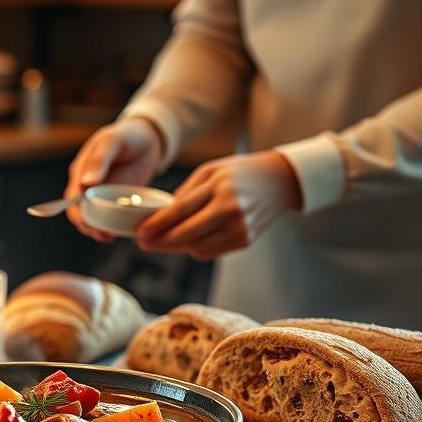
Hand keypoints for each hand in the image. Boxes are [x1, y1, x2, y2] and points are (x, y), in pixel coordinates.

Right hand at [65, 117, 164, 241]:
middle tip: (102, 235)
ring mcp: (103, 195)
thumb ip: (99, 160)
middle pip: (80, 213)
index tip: (88, 224)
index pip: (72, 198)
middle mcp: (87, 186)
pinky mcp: (117, 201)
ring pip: (94, 218)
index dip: (78, 213)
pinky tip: (120, 232)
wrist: (149, 139)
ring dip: (98, 230)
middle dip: (88, 226)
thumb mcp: (112, 141)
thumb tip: (85, 183)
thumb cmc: (127, 135)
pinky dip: (113, 227)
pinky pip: (111, 218)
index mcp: (80, 172)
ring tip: (109, 237)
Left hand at [136, 151, 302, 259]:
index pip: (181, 211)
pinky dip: (195, 248)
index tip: (139, 233)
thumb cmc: (240, 172)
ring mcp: (240, 228)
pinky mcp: (246, 240)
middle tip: (143, 243)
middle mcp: (231, 210)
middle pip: (187, 234)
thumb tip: (161, 215)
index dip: (157, 224)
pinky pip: (212, 251)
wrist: (281, 181)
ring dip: (176, 247)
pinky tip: (184, 242)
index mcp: (219, 188)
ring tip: (160, 242)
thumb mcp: (210, 171)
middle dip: (161, 241)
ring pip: (198, 247)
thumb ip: (186, 193)